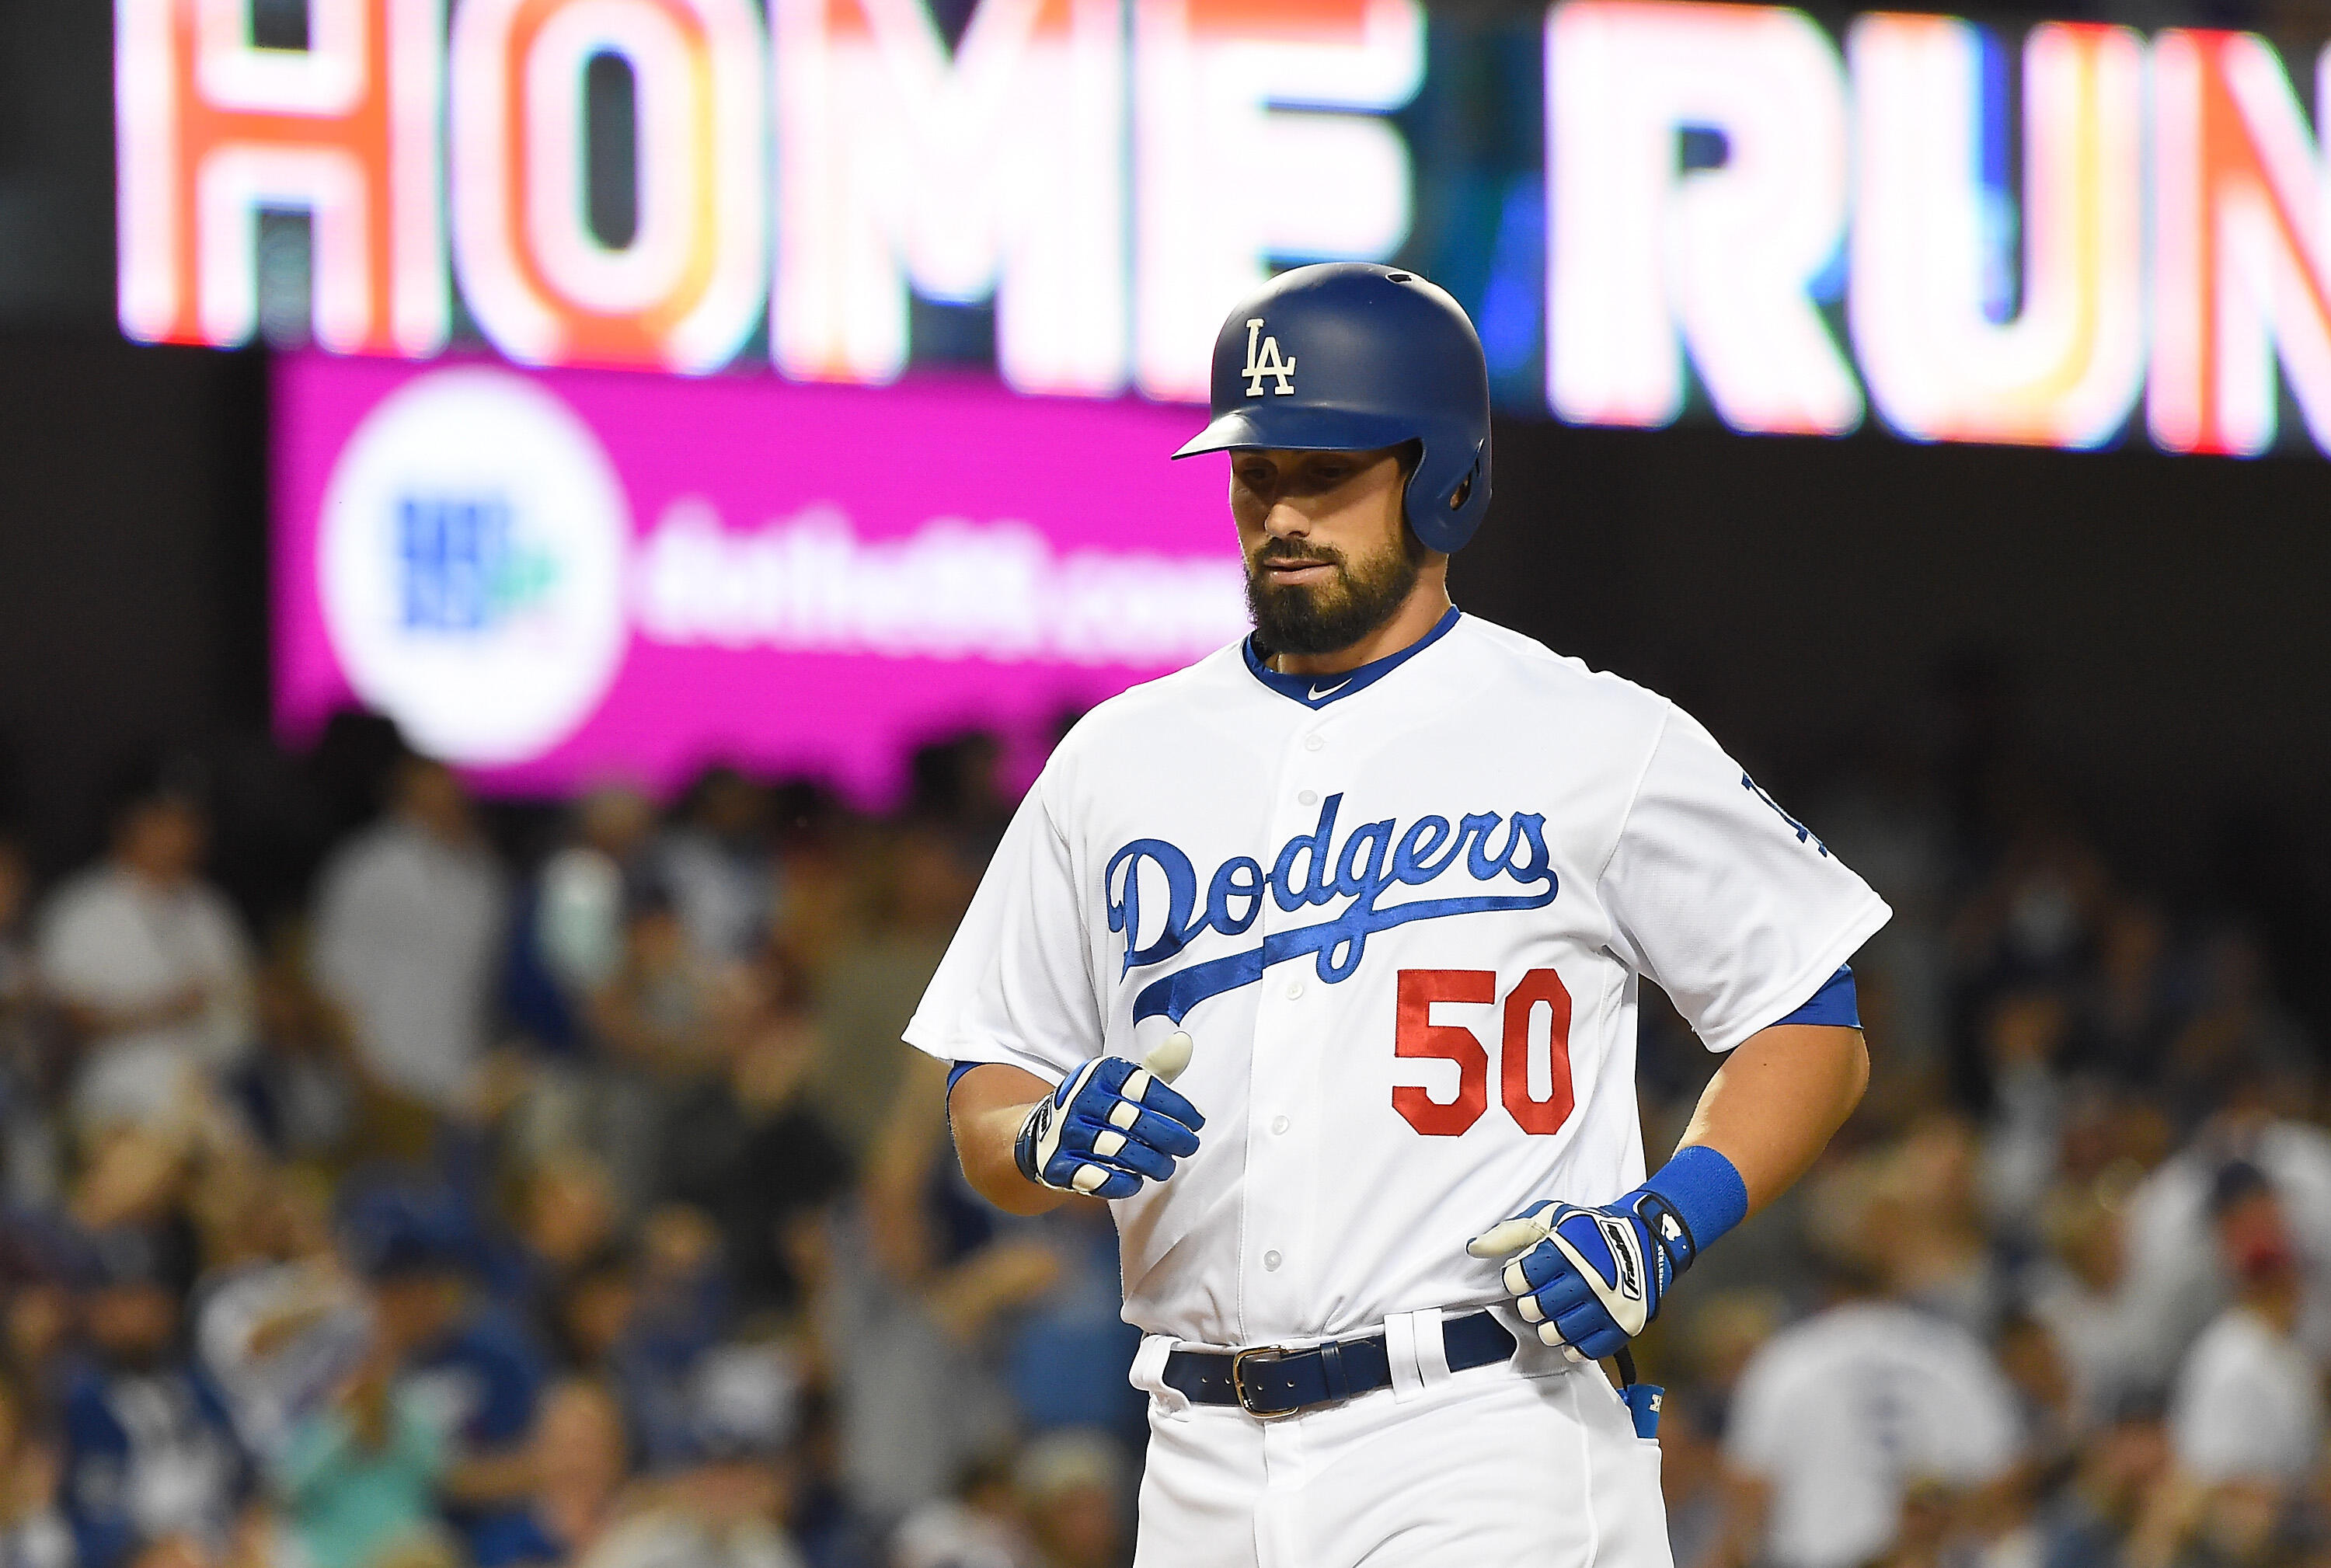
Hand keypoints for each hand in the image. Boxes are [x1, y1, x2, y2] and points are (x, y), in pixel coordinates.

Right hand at [1016, 1033, 1200, 1198]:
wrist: (1042, 1132)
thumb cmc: (1098, 1105)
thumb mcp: (1122, 1081)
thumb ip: (1157, 1066)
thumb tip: (1184, 1041)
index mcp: (1100, 1074)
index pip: (1146, 1087)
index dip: (1178, 1107)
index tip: (1197, 1122)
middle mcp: (1081, 1099)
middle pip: (1136, 1121)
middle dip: (1171, 1138)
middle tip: (1188, 1147)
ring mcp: (1066, 1133)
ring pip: (1119, 1150)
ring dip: (1151, 1163)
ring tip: (1165, 1167)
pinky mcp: (1057, 1165)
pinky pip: (1095, 1178)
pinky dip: (1121, 1183)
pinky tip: (1135, 1182)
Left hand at [1467, 1188, 1697, 1361]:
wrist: (1645, 1241)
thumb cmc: (1590, 1230)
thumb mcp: (1550, 1218)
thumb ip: (1511, 1233)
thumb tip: (1475, 1248)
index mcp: (1568, 1249)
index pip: (1519, 1278)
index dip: (1516, 1278)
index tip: (1525, 1276)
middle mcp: (1590, 1278)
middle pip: (1534, 1309)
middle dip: (1531, 1303)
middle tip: (1542, 1295)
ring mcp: (1609, 1306)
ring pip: (1555, 1334)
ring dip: (1549, 1326)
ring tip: (1557, 1312)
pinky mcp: (1623, 1326)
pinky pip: (1585, 1351)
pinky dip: (1573, 1344)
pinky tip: (1573, 1328)